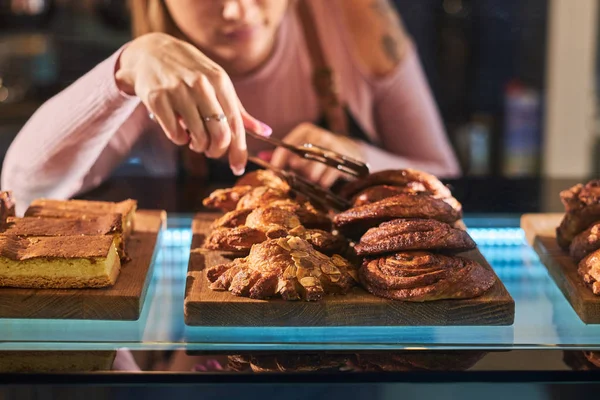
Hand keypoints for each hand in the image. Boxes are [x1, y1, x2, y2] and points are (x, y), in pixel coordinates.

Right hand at [115, 32, 271, 175]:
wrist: (150, 52)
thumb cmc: (191, 72)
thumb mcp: (218, 83)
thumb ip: (239, 110)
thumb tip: (266, 132)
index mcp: (220, 81)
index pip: (236, 124)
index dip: (239, 151)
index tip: (238, 168)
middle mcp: (201, 84)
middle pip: (219, 135)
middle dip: (217, 151)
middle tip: (211, 150)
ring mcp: (177, 91)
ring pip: (197, 137)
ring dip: (197, 145)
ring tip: (194, 137)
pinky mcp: (157, 98)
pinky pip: (175, 134)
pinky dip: (179, 139)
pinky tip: (179, 128)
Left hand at [271, 123, 363, 187]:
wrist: (354, 152)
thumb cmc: (322, 152)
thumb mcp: (304, 147)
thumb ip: (284, 153)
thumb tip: (261, 156)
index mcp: (306, 130)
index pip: (285, 148)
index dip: (276, 163)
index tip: (271, 175)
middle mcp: (319, 135)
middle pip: (297, 162)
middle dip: (294, 174)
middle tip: (294, 182)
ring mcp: (332, 147)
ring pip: (311, 172)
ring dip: (308, 181)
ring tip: (310, 182)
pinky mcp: (342, 161)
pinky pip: (324, 179)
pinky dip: (321, 184)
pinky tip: (322, 184)